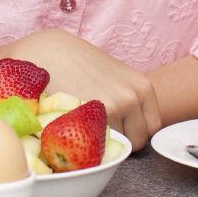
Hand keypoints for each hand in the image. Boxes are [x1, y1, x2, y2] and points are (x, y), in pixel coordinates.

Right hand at [2, 29, 163, 149]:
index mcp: (142, 86)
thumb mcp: (114, 74)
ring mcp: (108, 110)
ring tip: (84, 123)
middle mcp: (130, 99)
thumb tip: (134, 124)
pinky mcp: (85, 120)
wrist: (45, 50)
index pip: (151, 127)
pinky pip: (94, 146)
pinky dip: (85, 143)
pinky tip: (73, 126)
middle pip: (137, 140)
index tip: (120, 127)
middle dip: (120, 138)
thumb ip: (127, 96)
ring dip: (101, 141)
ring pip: (114, 144)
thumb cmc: (77, 61)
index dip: (135, 130)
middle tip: (100, 127)